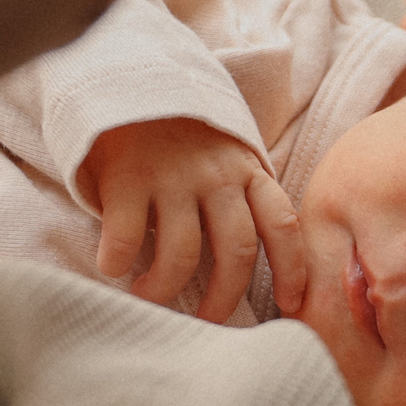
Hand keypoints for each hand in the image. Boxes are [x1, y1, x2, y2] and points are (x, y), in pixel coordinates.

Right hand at [74, 118, 305, 321]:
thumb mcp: (229, 160)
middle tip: (207, 321)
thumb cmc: (186, 141)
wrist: (131, 85)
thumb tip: (266, 267)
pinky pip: (128, 236)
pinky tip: (113, 268)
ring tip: (150, 295)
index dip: (293, 269)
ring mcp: (173, 176)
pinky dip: (118, 262)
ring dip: (166, 287)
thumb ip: (246, 199)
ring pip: (183, 253)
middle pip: (236, 250)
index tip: (289, 304)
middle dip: (224, 298)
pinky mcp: (127, 177)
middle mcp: (217, 175)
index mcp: (249, 172)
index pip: (283, 224)